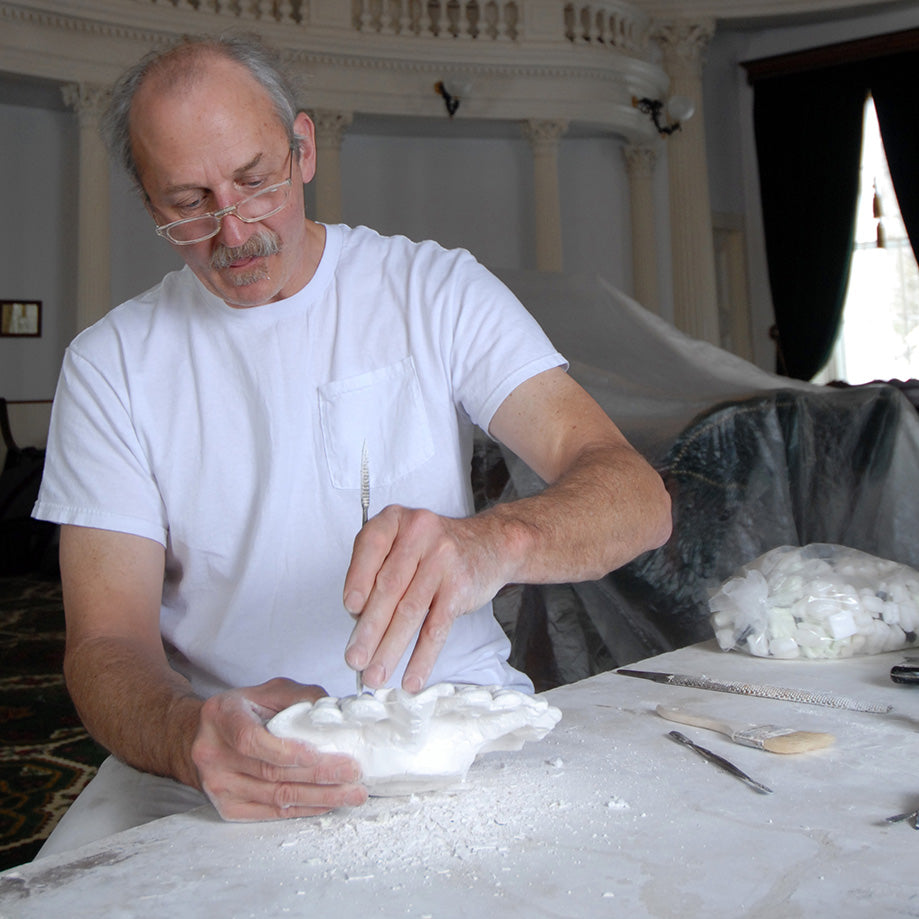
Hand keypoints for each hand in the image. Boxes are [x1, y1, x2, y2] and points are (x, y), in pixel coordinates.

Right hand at [190, 678, 367, 820]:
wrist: (203, 736)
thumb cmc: (245, 710)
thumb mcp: (269, 691)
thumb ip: (301, 697)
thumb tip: (337, 713)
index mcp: (222, 716)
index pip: (250, 739)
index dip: (285, 750)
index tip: (318, 754)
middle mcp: (212, 753)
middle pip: (270, 772)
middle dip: (318, 774)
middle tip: (353, 773)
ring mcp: (217, 784)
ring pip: (274, 796)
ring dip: (318, 796)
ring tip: (351, 793)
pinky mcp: (226, 807)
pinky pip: (270, 812)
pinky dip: (302, 809)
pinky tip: (326, 803)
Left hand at [342, 505, 509, 692]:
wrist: (490, 544)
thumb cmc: (434, 549)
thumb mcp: (403, 542)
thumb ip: (377, 569)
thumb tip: (358, 621)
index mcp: (396, 520)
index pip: (370, 547)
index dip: (356, 580)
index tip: (349, 610)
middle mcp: (419, 534)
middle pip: (388, 587)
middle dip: (368, 629)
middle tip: (354, 659)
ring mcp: (443, 560)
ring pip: (410, 612)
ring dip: (389, 649)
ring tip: (375, 675)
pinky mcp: (460, 587)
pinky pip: (436, 627)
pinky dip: (422, 658)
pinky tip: (411, 678)